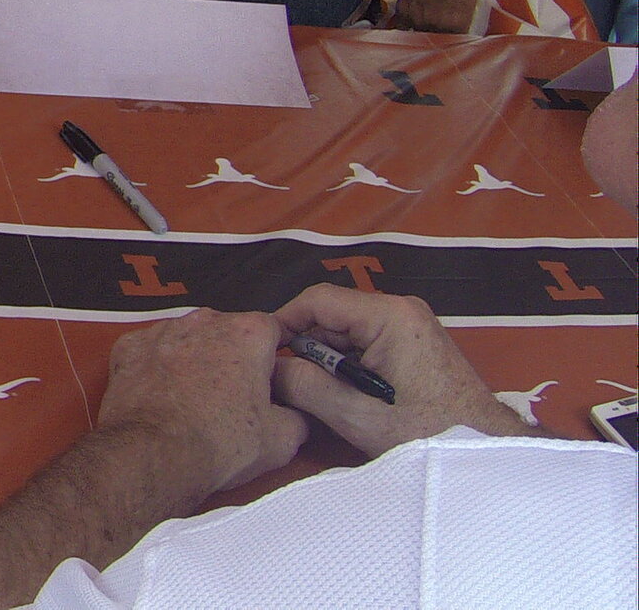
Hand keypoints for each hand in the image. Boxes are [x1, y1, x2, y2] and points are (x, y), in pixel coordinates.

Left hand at [97, 308, 306, 503]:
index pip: (272, 329)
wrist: (153, 455)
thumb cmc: (218, 444)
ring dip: (195, 359)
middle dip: (234, 356)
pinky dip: (158, 366)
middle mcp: (204, 322)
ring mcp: (162, 331)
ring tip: (195, 398)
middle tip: (234, 394)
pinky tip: (163, 394)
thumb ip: (298, 415)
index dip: (274, 352)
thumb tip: (297, 414)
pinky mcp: (130, 346)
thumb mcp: (282, 439)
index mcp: (247, 333)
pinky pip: (153, 349)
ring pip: (189, 338)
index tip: (272, 375)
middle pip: (228, 331)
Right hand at [271, 285, 525, 457]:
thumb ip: (307, 388)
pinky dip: (347, 368)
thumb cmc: (429, 435)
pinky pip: (364, 345)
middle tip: (289, 387)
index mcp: (390, 316)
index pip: (317, 300)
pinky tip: (347, 399)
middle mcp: (400, 310)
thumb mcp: (360, 417)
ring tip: (320, 399)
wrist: (490, 452)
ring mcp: (409, 325)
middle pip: (330, 318)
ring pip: (345, 333)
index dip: (283, 324)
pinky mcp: (412, 344)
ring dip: (327, 364)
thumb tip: (269, 368)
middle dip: (306, 350)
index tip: (261, 356)